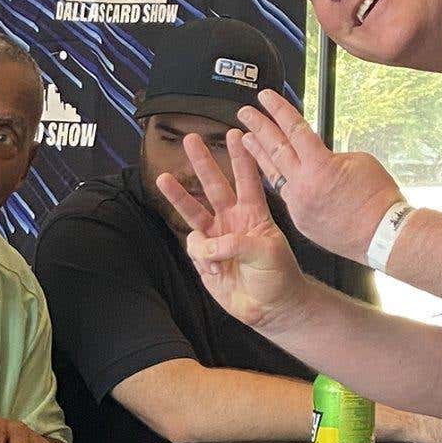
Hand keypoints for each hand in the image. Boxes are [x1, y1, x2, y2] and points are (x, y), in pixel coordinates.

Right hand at [156, 129, 307, 331]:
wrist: (271, 308)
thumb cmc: (278, 276)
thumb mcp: (267, 253)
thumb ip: (237, 242)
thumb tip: (208, 243)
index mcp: (254, 214)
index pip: (247, 180)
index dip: (241, 158)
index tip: (236, 134)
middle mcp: (232, 220)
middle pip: (214, 186)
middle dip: (202, 163)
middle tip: (191, 140)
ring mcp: (216, 237)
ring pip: (193, 211)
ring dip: (178, 195)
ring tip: (162, 178)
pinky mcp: (204, 257)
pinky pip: (194, 247)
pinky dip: (203, 257)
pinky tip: (216, 270)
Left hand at [237, 90, 403, 263]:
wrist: (383, 236)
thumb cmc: (378, 199)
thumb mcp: (359, 161)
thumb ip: (332, 155)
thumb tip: (319, 155)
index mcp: (320, 164)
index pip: (293, 128)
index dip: (278, 110)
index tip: (265, 97)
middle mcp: (303, 184)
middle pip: (275, 148)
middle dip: (258, 127)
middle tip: (246, 113)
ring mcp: (299, 204)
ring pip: (273, 173)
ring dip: (258, 154)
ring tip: (245, 139)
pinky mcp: (300, 220)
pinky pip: (286, 196)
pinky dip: (279, 182)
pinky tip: (271, 173)